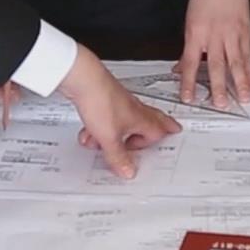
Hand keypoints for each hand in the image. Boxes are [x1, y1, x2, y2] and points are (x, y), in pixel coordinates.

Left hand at [58, 47, 181, 177]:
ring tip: (102, 146)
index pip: (159, 131)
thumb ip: (118, 157)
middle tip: (167, 128)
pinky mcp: (104, 99)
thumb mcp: (109, 139)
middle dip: (155, 128)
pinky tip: (88, 134)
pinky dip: (98, 129)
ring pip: (123, 123)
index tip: (166, 141)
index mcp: (142, 118)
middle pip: (150, 120)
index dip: (159, 140)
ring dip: (114, 137)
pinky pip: (106, 119)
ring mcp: (119, 103)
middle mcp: (133, 109)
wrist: (82, 79)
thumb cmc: (101, 102)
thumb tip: (128, 171)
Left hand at [179, 0, 249, 107]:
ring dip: (241, 82)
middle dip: (219, 86)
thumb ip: (188, 48)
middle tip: (221, 103)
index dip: (188, 82)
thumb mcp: (189, 22)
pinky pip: (248, 55)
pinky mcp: (245, 33)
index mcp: (196, 34)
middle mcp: (214, 36)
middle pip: (216, 65)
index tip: (188, 97)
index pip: (190, 63)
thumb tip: (180, 68)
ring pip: (236, 62)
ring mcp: (232, 35)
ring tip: (244, 97)